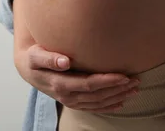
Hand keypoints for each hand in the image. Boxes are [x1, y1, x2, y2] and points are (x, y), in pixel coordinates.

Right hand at [11, 0, 138, 111]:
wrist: (29, 70)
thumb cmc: (34, 58)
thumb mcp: (35, 55)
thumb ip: (49, 58)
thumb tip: (65, 61)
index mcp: (59, 84)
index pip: (88, 85)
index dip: (107, 81)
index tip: (123, 76)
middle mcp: (67, 96)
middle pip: (98, 95)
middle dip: (118, 89)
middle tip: (136, 80)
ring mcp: (71, 101)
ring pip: (99, 103)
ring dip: (118, 97)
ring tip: (134, 89)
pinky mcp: (74, 102)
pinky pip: (94, 108)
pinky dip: (109, 106)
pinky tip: (121, 102)